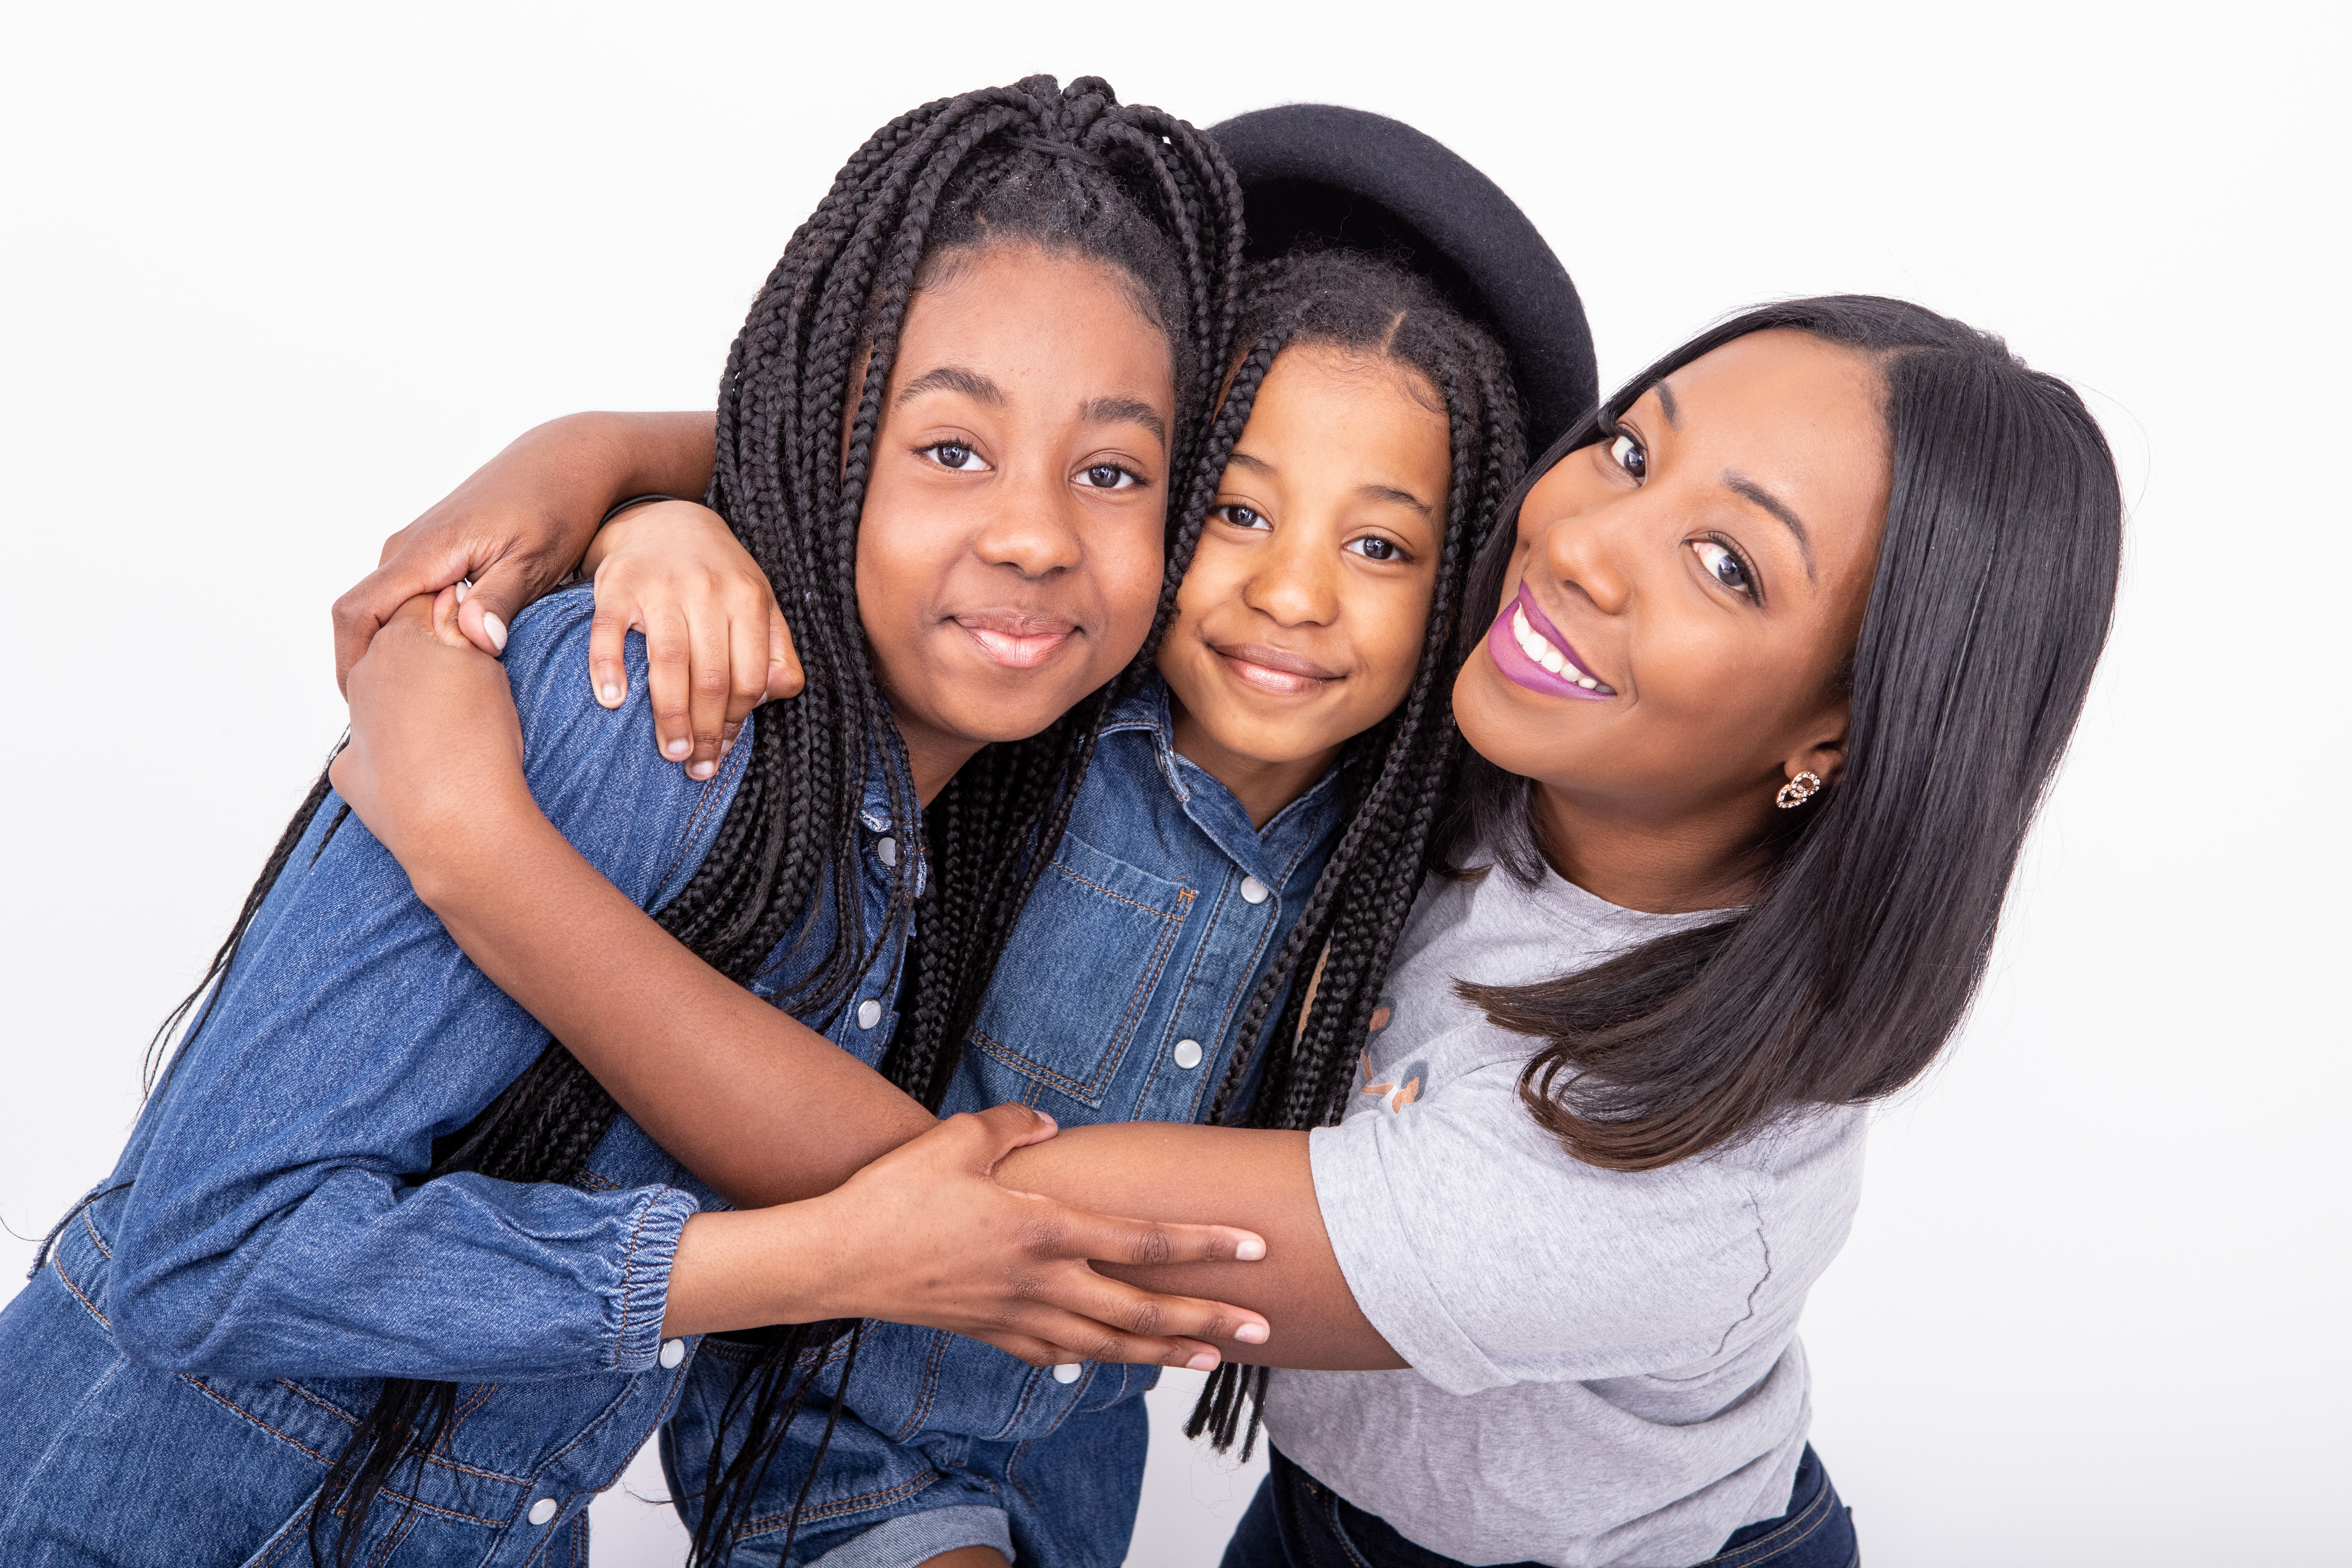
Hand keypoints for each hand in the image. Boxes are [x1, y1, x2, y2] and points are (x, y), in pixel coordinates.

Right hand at [329, 411, 727, 693]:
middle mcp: (408, 548)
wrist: (566, 460)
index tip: (370, 709)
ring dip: (388, 652)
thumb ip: (501, 599)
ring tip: (413, 701)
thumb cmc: (557, 507)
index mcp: (425, 553)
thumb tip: (475, 640)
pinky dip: (407, 633)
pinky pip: (403, 598)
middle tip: (393, 717)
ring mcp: (417, 548)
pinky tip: (437, 665)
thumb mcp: (537, 559)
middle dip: (366, 668)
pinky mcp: (433, 551)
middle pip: (360, 618)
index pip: (358, 614)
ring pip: (380, 609)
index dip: (352, 666)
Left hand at [331, 590, 533, 874]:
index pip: (419, 603)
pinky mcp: (350, 770)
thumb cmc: (481, 745)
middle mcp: (366, 675)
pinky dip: (394, 753)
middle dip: (424, 661)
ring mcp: (355, 724)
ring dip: (409, 705)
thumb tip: (450, 600)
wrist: (458, 825)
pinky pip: (372, 750)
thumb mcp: (488, 668)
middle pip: (394, 652)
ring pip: (381, 700)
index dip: (450, 617)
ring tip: (453, 731)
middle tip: (467, 689)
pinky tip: (424, 768)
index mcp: (401, 640)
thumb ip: (466, 629)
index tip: (473, 637)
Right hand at [583, 500, 802, 779]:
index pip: (749, 677)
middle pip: (711, 677)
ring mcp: (660, 587)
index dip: (738, 721)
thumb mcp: (760, 605)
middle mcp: (707, 591)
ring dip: (670, 716)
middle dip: (707, 731)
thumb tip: (773, 696)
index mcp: (748, 599)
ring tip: (672, 753)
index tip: (725, 749)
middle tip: (697, 767)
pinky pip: (609, 633)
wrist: (666, 521)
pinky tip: (613, 703)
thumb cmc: (719, 577)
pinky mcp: (617, 585)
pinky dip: (609, 669)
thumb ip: (777, 650)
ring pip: (669, 663)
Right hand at [668, 1104, 1273, 1370]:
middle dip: (1208, 1318)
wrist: (838, 1260)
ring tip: (1215, 1358)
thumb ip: (1010, 1125)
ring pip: (1112, 1343)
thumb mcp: (956, 1138)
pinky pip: (1062, 1353)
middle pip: (1143, 1308)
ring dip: (1168, 1350)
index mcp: (1044, 1227)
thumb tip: (1047, 1124)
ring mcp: (1019, 1314)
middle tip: (1262, 1329)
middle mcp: (1042, 1279)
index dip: (1203, 1243)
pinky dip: (1101, 1358)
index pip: (1143, 1240)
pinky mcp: (995, 1333)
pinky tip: (1123, 1359)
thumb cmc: (895, 1197)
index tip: (1253, 1247)